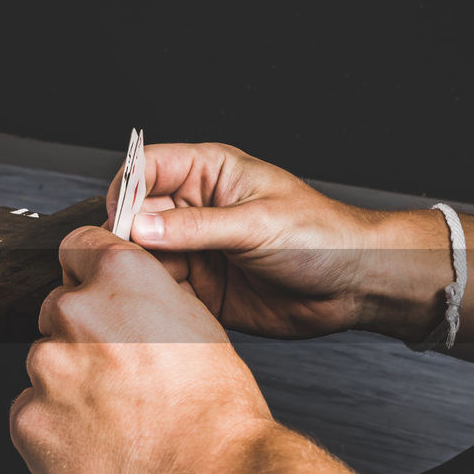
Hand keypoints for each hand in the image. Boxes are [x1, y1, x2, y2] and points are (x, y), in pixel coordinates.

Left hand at [9, 226, 272, 473]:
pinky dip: (53, 427)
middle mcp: (75, 311)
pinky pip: (30, 413)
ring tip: (114, 418)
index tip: (94, 295)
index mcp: (121, 276)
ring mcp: (45, 366)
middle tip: (118, 376)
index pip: (77, 248)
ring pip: (44, 365)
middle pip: (56, 311)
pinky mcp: (27, 417)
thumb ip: (145, 300)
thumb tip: (123, 300)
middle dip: (79, 338)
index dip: (87, 274)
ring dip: (67, 385)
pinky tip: (93, 443)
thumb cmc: (212, 409)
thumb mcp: (195, 323)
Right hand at [106, 143, 448, 339]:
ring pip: (144, 256)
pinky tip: (158, 306)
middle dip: (125, 236)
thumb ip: (196, 228)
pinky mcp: (200, 287)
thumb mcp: (257, 224)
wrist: (354, 286)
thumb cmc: (322, 237)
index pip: (148, 167)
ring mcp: (195, 249)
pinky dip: (154, 299)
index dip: (126, 189)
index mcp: (210, 174)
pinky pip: (163, 290)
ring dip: (138, 271)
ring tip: (137, 288)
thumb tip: (141, 226)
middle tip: (123, 261)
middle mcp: (196, 209)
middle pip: (137, 214)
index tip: (120, 220)